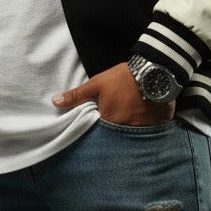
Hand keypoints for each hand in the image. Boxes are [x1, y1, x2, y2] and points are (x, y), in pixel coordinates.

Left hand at [52, 63, 173, 127]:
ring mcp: (141, 131)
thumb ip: (76, 96)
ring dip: (128, 134)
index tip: (98, 125)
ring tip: (129, 125)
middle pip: (114, 138)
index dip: (97, 130)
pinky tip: (142, 124)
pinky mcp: (155, 128)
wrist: (154, 72)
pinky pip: (147, 136)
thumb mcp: (96, 84)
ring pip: (130, 138)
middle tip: (115, 124)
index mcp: (108, 121)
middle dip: (112, 136)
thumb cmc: (123, 78)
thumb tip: (55, 102)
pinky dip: (144, 132)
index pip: (97, 134)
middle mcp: (124, 130)